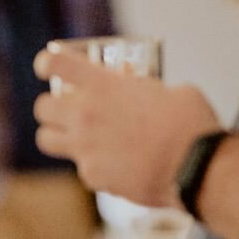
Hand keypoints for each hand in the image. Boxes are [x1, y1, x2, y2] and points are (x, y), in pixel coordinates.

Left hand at [33, 50, 221, 206]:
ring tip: (75, 137)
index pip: (55, 63)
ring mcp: (84, 147)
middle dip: (51, 106)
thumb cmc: (190, 124)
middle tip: (66, 109)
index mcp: (103, 84)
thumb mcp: (169, 90)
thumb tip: (138, 89)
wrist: (196, 168)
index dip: (47, 63)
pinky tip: (115, 165)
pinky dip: (93, 166)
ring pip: (46, 140)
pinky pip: (82, 168)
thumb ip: (143, 87)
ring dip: (56, 135)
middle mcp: (86, 114)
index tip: (47, 67)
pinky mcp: (92, 176)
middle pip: (42, 107)